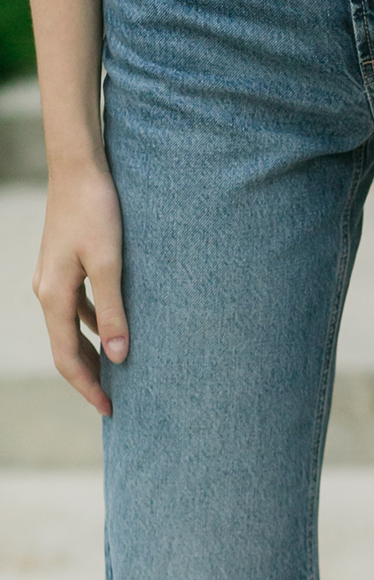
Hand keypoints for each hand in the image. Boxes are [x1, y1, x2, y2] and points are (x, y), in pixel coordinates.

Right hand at [32, 162, 127, 415]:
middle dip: (88, 376)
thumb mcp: (110, 263)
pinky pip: (76, 307)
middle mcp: (47, 291)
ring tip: (116, 371)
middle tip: (115, 401)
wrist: (79, 168)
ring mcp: (53, 277)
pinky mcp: (64, 264)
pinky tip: (111, 329)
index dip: (88, 387)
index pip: (67, 358)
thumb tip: (119, 358)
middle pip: (65, 347)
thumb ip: (114, 311)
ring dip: (91, 352)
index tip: (110, 411)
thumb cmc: (97, 211)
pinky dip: (92, 325)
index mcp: (55, 297)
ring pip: (70, 327)